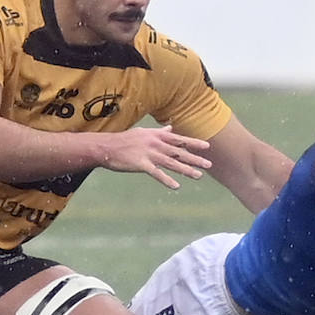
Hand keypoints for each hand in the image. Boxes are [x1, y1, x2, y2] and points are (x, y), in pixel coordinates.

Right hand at [95, 126, 212, 189]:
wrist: (105, 147)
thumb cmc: (125, 140)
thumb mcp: (143, 132)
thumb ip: (159, 132)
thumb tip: (171, 128)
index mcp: (156, 136)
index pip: (179, 139)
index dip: (193, 143)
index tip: (207, 146)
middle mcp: (155, 144)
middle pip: (179, 152)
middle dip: (195, 158)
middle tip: (209, 164)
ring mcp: (148, 154)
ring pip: (171, 163)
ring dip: (186, 170)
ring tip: (198, 176)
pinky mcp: (141, 164)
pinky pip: (156, 173)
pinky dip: (166, 180)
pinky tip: (176, 186)